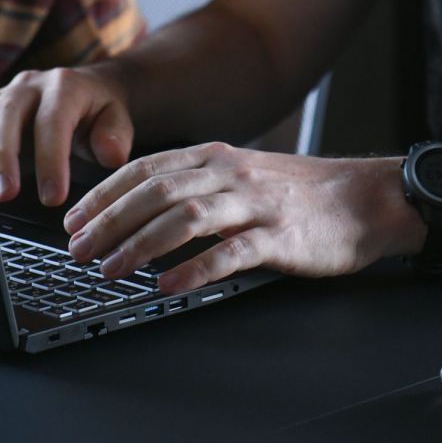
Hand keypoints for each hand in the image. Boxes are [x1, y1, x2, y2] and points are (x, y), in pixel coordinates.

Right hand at [0, 64, 135, 206]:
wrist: (86, 90)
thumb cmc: (99, 112)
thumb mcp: (118, 120)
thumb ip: (116, 136)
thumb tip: (110, 154)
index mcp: (65, 86)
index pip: (53, 120)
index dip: (51, 158)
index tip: (53, 198)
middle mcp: (30, 85)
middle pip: (7, 112)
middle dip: (2, 155)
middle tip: (5, 194)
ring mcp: (5, 93)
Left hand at [61, 143, 418, 293]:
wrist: (367, 198)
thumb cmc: (303, 195)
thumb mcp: (244, 175)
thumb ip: (200, 185)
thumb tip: (145, 207)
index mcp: (216, 157)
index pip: (146, 168)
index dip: (104, 194)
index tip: (74, 218)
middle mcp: (230, 173)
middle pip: (156, 191)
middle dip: (110, 221)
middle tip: (78, 249)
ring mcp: (255, 203)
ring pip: (185, 217)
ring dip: (140, 244)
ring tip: (111, 269)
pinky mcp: (280, 236)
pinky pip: (229, 251)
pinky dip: (194, 268)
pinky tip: (168, 285)